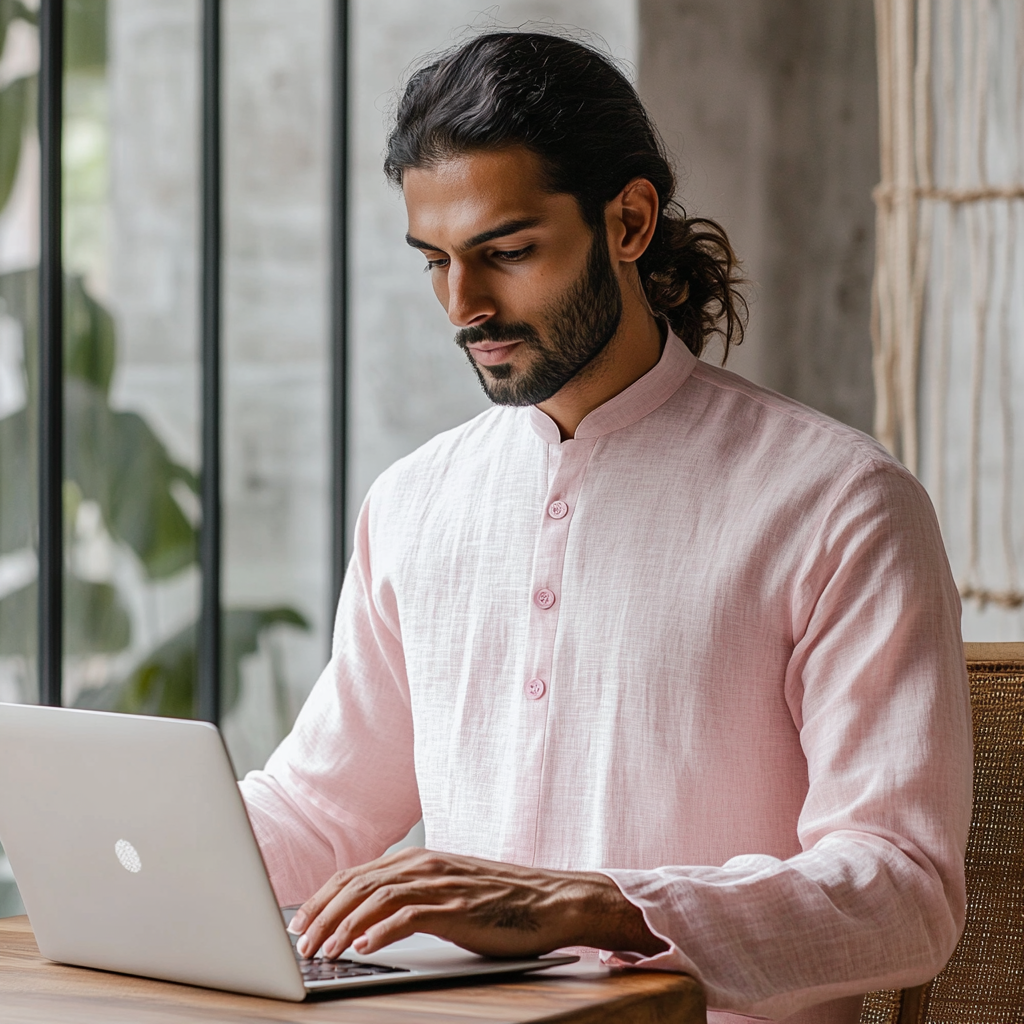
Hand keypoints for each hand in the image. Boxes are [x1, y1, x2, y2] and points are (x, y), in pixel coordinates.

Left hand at [287, 847, 666, 959]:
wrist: (552, 899)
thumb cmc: (501, 901)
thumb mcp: (449, 891)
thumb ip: (412, 895)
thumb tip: (365, 918)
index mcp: (419, 860)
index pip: (356, 874)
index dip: (322, 898)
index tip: (299, 922)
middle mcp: (425, 865)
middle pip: (357, 884)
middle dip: (321, 913)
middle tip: (299, 942)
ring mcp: (442, 884)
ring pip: (375, 899)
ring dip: (342, 926)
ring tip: (322, 951)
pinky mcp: (458, 908)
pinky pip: (409, 917)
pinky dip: (380, 932)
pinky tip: (362, 949)